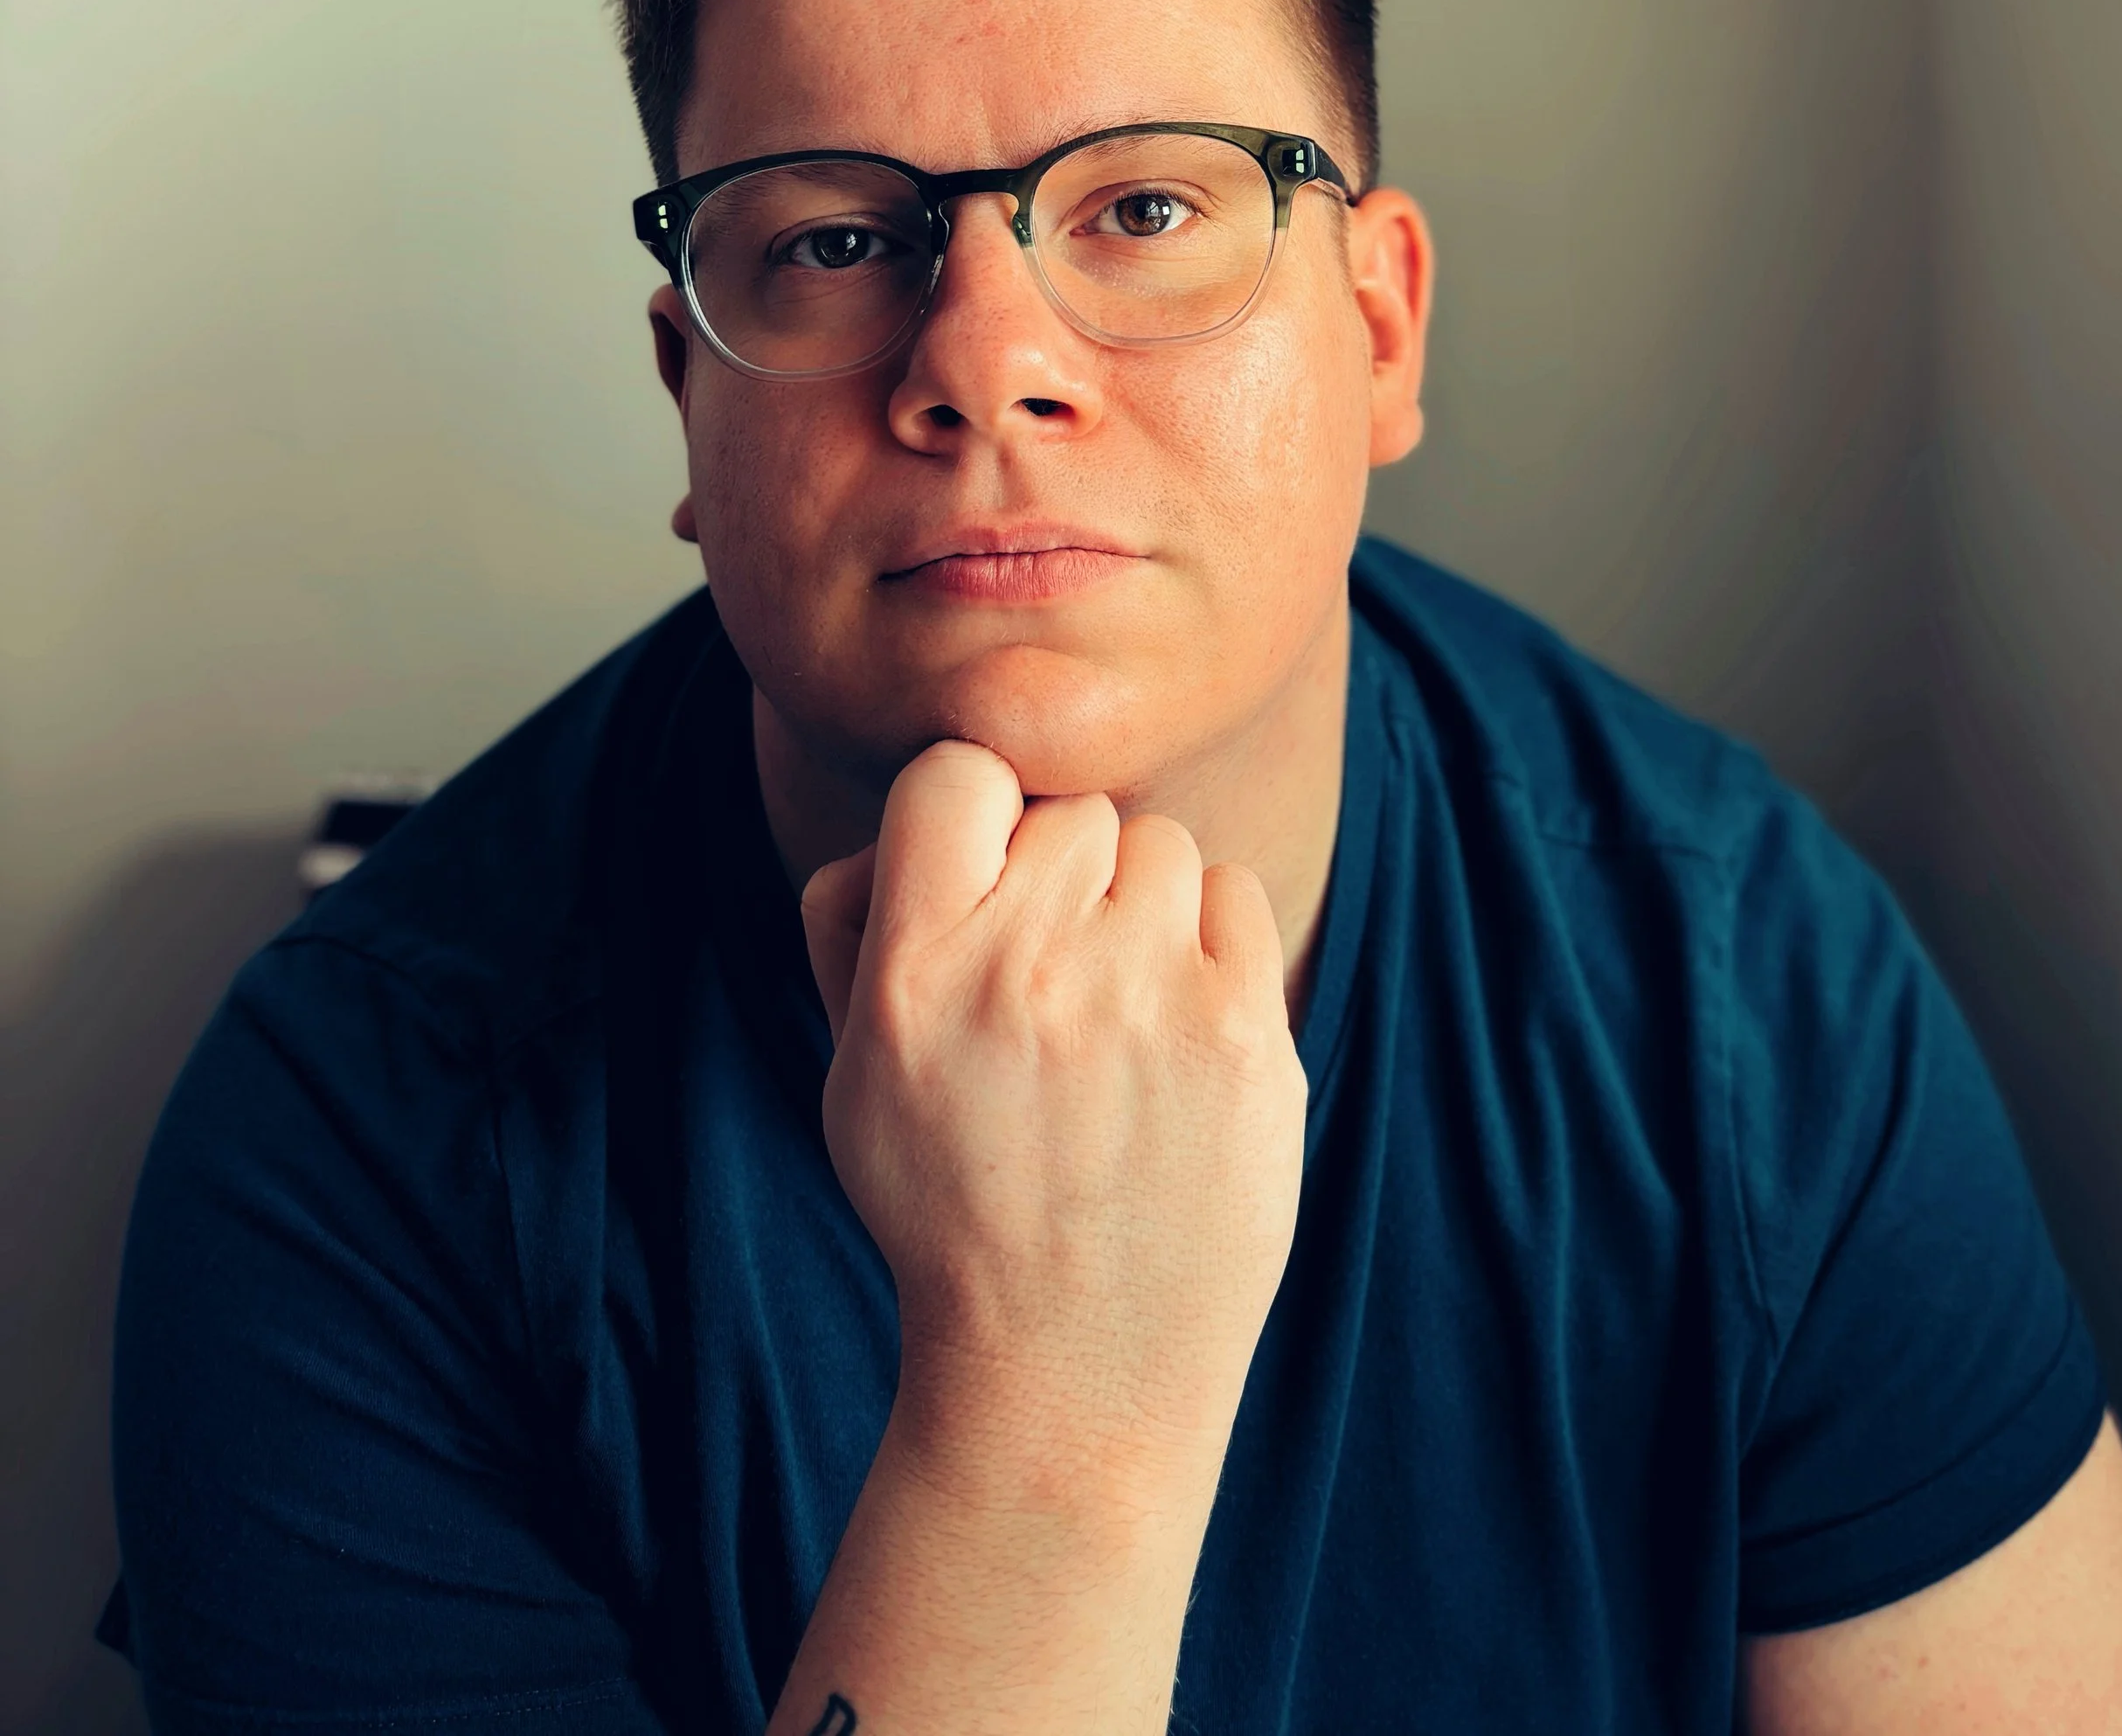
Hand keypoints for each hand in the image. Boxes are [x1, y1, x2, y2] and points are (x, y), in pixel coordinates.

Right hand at [801, 740, 1306, 1514]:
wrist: (1075, 1369)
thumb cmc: (955, 1203)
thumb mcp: (852, 1075)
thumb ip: (861, 925)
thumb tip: (928, 816)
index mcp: (916, 975)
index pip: (953, 773)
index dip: (972, 809)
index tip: (986, 875)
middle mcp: (1029, 971)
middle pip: (1073, 812)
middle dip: (1067, 876)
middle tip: (1058, 979)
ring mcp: (1149, 998)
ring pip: (1161, 844)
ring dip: (1143, 906)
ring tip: (1122, 1014)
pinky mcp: (1249, 1033)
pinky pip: (1235, 895)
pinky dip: (1211, 944)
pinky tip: (1181, 1032)